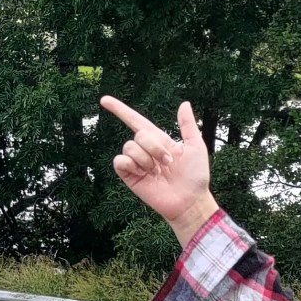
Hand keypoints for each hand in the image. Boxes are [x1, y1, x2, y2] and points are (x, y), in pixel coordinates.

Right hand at [99, 96, 217, 245]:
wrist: (190, 200)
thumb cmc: (196, 176)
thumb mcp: (196, 146)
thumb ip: (188, 125)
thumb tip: (184, 104)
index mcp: (159, 140)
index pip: (136, 121)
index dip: (120, 110)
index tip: (104, 100)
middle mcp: (145, 150)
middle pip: (138, 135)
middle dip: (154, 147)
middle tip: (168, 162)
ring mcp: (136, 163)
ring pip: (129, 147)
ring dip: (146, 159)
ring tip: (157, 172)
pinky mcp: (129, 176)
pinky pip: (120, 161)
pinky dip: (132, 165)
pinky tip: (143, 175)